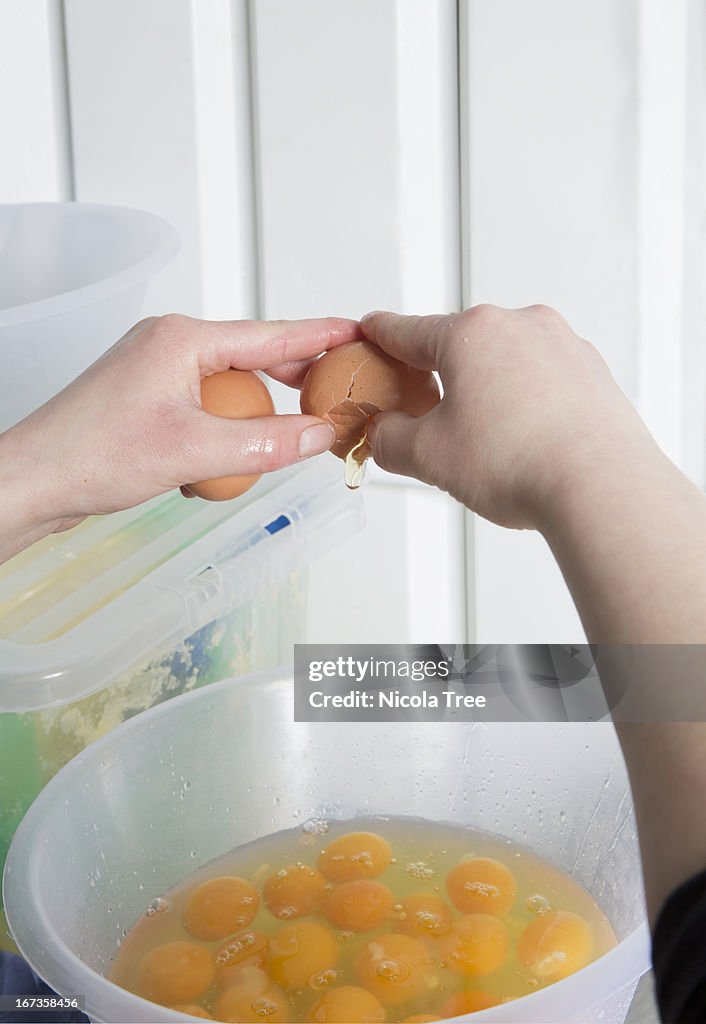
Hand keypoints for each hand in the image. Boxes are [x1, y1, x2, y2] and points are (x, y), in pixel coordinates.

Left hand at [0, 313, 360, 560]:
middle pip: (251, 356)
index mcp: (182, 340)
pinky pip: (204, 407)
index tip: (355, 333)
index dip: (318, 336)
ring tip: (285, 438)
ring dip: (255, 415)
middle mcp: (169, 346)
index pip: (268, 334)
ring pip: (228, 386)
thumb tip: (319, 435)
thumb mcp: (194, 451)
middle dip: (293, 378)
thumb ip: (265, 443)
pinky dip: (224, 431)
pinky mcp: (146, 400)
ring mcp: (155, 372)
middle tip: (336, 393)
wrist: (33, 481)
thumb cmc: (92, 456)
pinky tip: (227, 462)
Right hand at [361, 304, 658, 529]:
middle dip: (439, 375)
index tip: (371, 331)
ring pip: (506, 362)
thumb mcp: (428, 456)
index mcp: (471, 333)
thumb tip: (383, 433)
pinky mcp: (593, 373)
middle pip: (460, 345)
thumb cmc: (520, 463)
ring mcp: (563, 345)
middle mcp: (521, 325)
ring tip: (481, 441)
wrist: (602, 487)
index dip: (380, 335)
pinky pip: (543, 379)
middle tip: (424, 417)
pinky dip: (525, 401)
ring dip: (486, 390)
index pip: (408, 329)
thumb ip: (390, 439)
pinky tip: (522, 441)